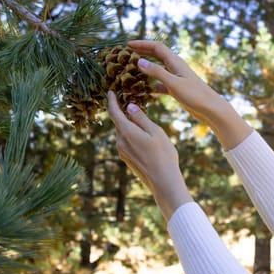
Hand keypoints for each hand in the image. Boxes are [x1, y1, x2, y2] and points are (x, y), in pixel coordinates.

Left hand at [107, 90, 192, 219]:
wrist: (163, 181)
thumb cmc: (163, 154)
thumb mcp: (155, 131)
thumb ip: (141, 118)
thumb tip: (129, 106)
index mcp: (126, 132)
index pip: (114, 112)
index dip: (111, 101)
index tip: (110, 91)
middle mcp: (120, 141)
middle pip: (119, 122)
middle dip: (124, 113)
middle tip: (134, 104)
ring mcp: (122, 151)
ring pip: (123, 132)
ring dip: (130, 125)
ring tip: (143, 123)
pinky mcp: (126, 159)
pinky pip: (126, 141)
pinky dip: (131, 135)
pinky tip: (144, 138)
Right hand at [127, 40, 251, 149]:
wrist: (210, 108)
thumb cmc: (194, 95)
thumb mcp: (173, 83)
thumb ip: (156, 72)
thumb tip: (139, 61)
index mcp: (175, 62)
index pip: (156, 47)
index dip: (142, 44)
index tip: (127, 44)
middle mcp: (175, 67)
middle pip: (156, 54)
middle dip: (142, 51)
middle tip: (126, 53)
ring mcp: (176, 77)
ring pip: (157, 68)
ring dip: (145, 66)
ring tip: (132, 68)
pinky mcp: (176, 88)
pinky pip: (160, 82)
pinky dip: (151, 83)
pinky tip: (144, 89)